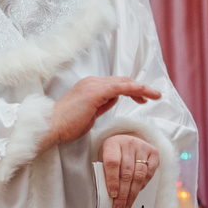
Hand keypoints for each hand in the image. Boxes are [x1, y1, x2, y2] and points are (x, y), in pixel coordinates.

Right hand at [43, 77, 162, 155]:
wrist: (52, 126)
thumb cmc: (68, 124)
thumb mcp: (91, 114)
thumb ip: (102, 105)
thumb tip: (114, 99)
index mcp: (91, 86)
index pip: (116, 84)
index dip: (132, 90)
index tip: (143, 98)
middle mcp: (92, 82)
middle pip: (122, 81)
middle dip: (140, 88)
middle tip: (154, 96)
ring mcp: (93, 85)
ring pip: (124, 82)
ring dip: (141, 88)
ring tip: (155, 95)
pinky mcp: (95, 91)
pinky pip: (119, 87)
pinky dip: (133, 89)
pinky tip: (144, 92)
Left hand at [99, 129, 165, 207]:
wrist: (129, 138)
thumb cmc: (114, 152)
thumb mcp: (104, 158)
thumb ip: (105, 172)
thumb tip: (110, 196)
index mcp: (113, 143)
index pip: (112, 163)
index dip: (112, 180)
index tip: (112, 195)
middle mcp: (129, 143)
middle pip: (127, 172)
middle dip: (123, 194)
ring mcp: (143, 147)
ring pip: (139, 175)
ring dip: (132, 194)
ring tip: (126, 205)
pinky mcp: (154, 153)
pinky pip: (149, 174)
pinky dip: (142, 186)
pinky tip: (136, 194)